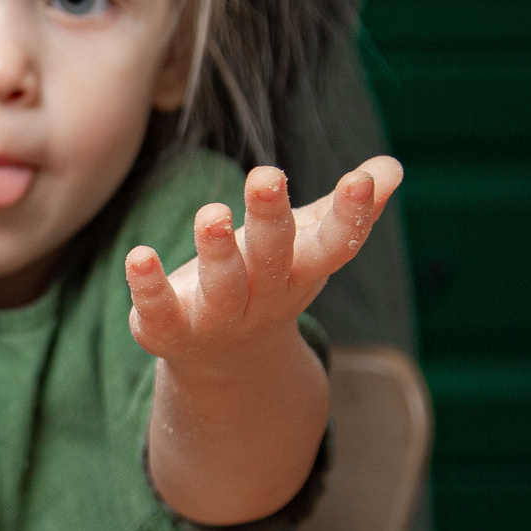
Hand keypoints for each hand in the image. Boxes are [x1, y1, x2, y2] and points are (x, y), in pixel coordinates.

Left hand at [124, 158, 401, 376]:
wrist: (224, 364)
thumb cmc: (269, 281)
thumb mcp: (306, 247)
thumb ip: (343, 211)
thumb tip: (392, 167)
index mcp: (300, 271)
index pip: (333, 246)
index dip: (350, 217)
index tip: (360, 181)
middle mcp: (263, 296)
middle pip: (272, 259)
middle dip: (270, 219)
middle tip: (267, 176)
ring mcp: (217, 318)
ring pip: (222, 288)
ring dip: (217, 252)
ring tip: (212, 213)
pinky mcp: (170, 329)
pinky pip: (160, 310)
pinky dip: (148, 286)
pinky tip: (138, 255)